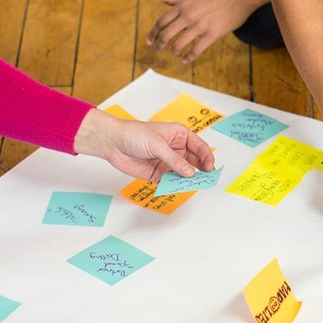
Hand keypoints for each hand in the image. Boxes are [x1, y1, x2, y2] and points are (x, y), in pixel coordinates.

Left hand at [74, 109, 215, 181]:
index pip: (199, 147)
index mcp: (179, 135)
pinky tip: (176, 188)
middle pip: (194, 161)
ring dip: (187, 180)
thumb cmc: (135, 134)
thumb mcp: (158, 144)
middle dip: (200, 170)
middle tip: (204, 180)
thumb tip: (190, 172)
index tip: (209, 168)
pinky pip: (170, 181)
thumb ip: (175, 160)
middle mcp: (175, 149)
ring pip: (183, 173)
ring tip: (190, 186)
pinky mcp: (158, 173)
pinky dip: (174, 186)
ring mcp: (167, 162)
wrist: (113, 142)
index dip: (206, 157)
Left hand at [146, 0, 263, 62]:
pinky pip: (196, 50)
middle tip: (160, 49)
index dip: (153, 33)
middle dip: (160, 44)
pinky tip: (186, 60)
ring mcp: (200, 25)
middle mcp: (189, 15)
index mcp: (184, 4)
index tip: (150, 41)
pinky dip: (189, 58)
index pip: (162, 21)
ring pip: (179, 44)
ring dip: (174, 51)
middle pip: (166, 34)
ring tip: (176, 53)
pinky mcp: (213, 33)